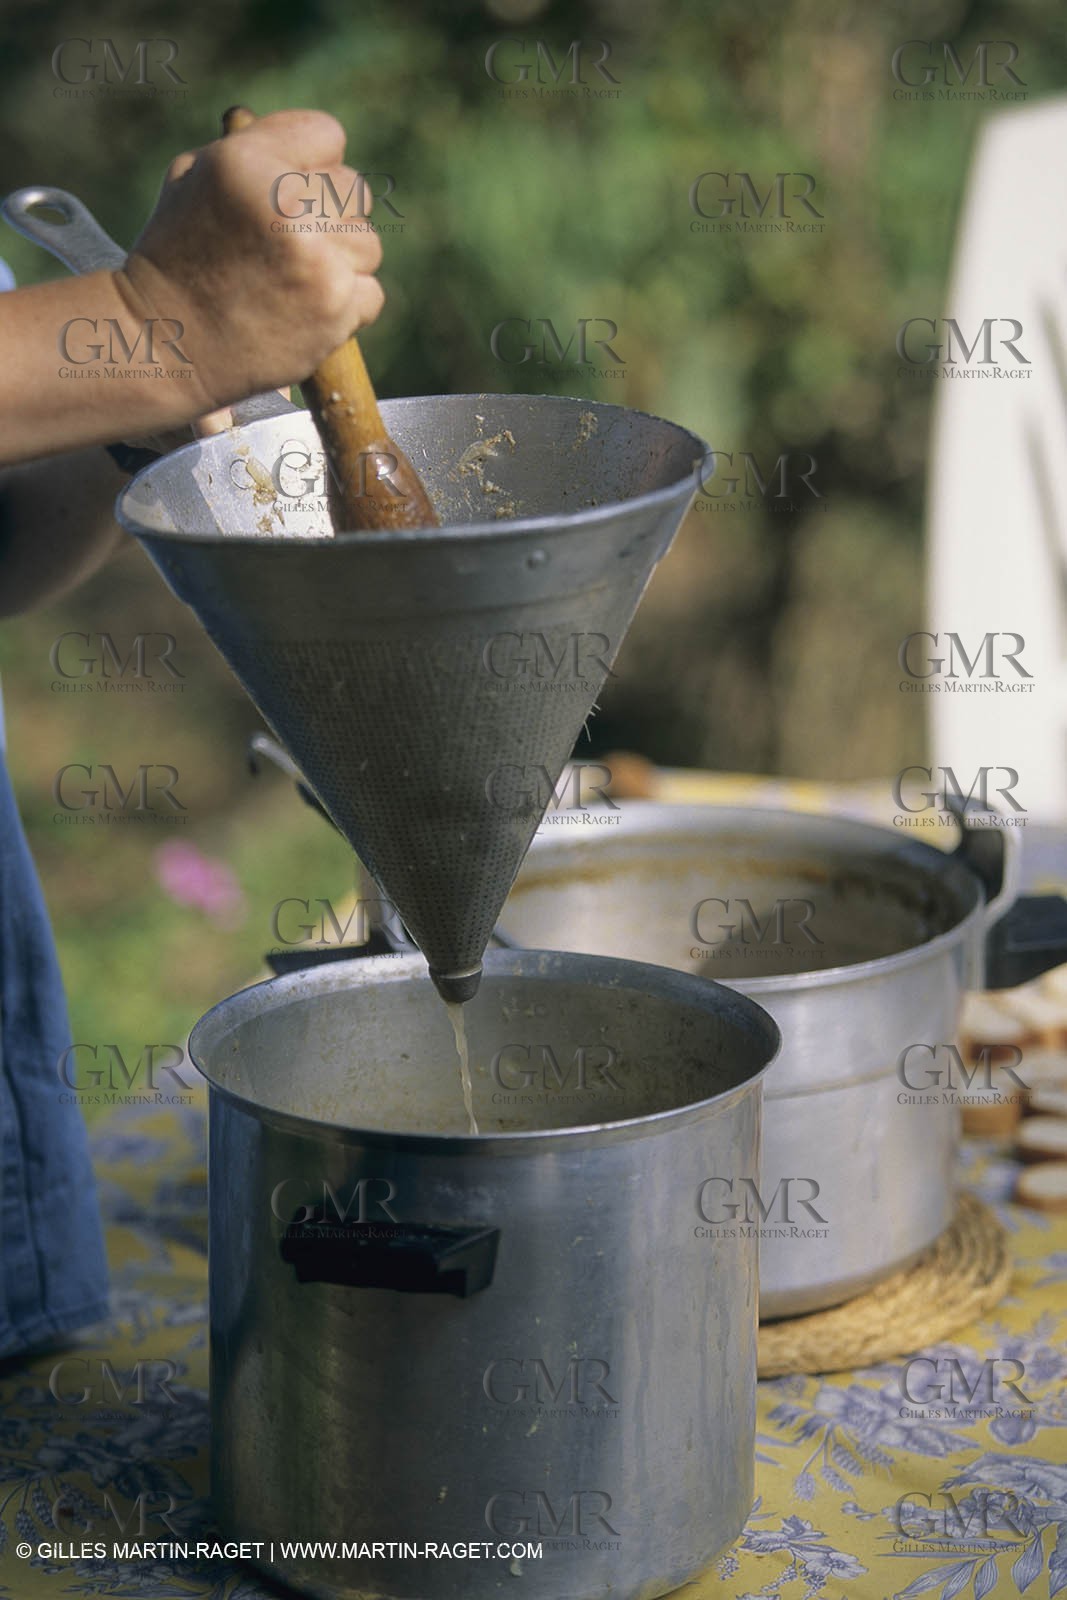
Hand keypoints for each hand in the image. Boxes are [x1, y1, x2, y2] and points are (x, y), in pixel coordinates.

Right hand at [115, 110, 384, 415]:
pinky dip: (347, 306)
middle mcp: (288, 206)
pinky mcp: (334, 309)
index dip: (312, 164)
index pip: (326, 135)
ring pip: (368, 245)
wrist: (162, 341)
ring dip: (340, 262)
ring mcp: (316, 261)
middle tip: (293, 243)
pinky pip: (371, 294)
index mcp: (249, 161)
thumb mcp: (193, 178)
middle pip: (355, 191)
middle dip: (331, 214)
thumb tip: (317, 150)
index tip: (294, 191)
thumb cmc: (176, 257)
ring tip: (295, 280)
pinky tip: (306, 310)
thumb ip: (255, 150)